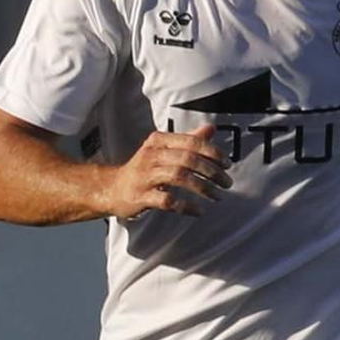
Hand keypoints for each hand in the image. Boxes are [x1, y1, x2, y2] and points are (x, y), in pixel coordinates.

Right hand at [102, 123, 231, 220]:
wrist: (113, 188)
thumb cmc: (144, 169)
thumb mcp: (164, 149)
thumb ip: (188, 139)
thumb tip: (211, 129)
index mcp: (159, 141)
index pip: (192, 142)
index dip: (213, 153)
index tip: (227, 165)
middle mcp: (151, 155)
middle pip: (188, 159)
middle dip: (212, 171)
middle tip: (226, 183)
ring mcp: (145, 176)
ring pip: (179, 177)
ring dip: (203, 187)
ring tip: (217, 196)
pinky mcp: (141, 196)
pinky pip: (167, 200)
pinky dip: (186, 206)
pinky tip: (198, 210)